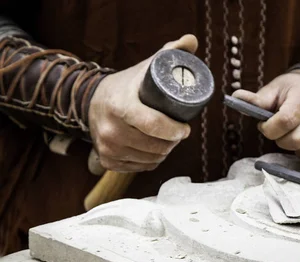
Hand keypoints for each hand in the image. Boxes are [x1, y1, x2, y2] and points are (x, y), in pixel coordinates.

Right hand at [88, 34, 197, 171]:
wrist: (93, 101)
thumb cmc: (127, 86)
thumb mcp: (147, 67)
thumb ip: (170, 52)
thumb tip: (191, 41)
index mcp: (120, 105)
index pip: (154, 125)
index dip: (175, 130)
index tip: (185, 128)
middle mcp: (110, 129)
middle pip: (156, 146)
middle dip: (172, 142)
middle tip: (178, 133)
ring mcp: (107, 147)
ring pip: (151, 159)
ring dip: (163, 153)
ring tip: (166, 140)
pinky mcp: (107, 160)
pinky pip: (140, 167)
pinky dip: (150, 162)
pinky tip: (152, 150)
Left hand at [232, 70, 299, 165]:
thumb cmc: (289, 93)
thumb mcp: (273, 90)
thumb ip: (257, 99)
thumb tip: (237, 97)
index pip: (287, 119)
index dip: (270, 129)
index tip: (265, 126)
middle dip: (283, 141)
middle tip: (280, 135)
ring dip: (299, 150)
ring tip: (293, 140)